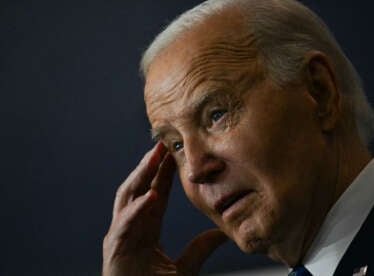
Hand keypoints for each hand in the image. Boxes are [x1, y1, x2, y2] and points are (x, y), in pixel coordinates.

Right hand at [102, 142, 226, 275]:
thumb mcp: (186, 266)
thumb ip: (201, 248)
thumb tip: (222, 233)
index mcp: (146, 228)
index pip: (156, 192)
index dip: (164, 173)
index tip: (174, 154)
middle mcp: (131, 227)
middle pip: (140, 188)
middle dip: (149, 166)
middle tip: (162, 145)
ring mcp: (120, 235)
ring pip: (127, 197)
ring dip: (140, 176)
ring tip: (153, 158)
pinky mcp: (115, 248)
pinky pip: (125, 223)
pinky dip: (138, 208)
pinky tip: (152, 195)